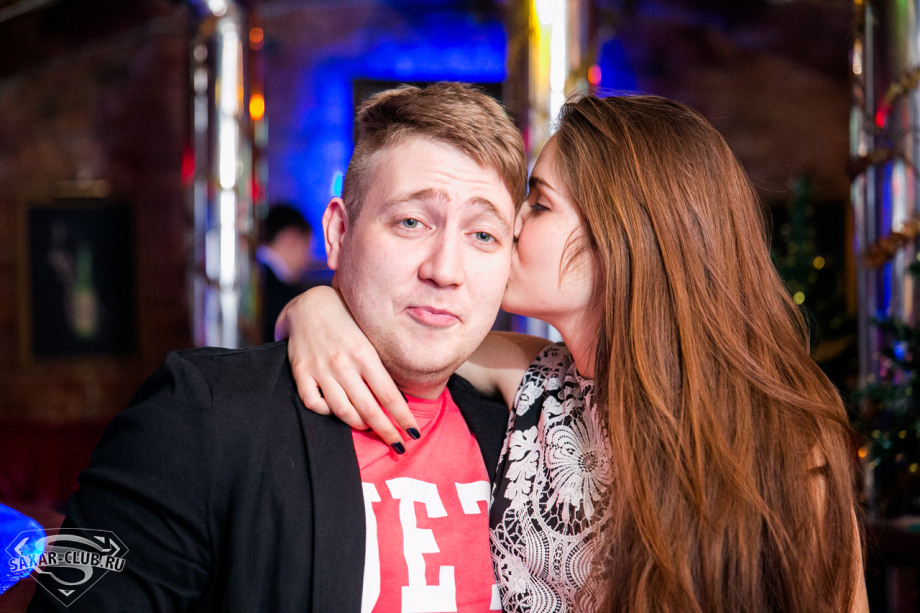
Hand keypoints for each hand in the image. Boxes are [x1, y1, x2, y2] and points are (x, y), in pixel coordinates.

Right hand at [276, 285, 417, 448]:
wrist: (309, 304)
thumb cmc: (347, 321)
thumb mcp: (369, 338)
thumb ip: (380, 365)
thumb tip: (398, 397)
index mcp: (365, 354)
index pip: (388, 395)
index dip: (402, 417)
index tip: (413, 433)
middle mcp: (343, 364)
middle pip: (368, 409)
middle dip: (386, 431)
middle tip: (398, 445)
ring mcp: (320, 369)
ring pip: (341, 410)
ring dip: (358, 424)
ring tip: (368, 427)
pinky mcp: (301, 372)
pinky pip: (313, 402)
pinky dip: (325, 412)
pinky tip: (335, 411)